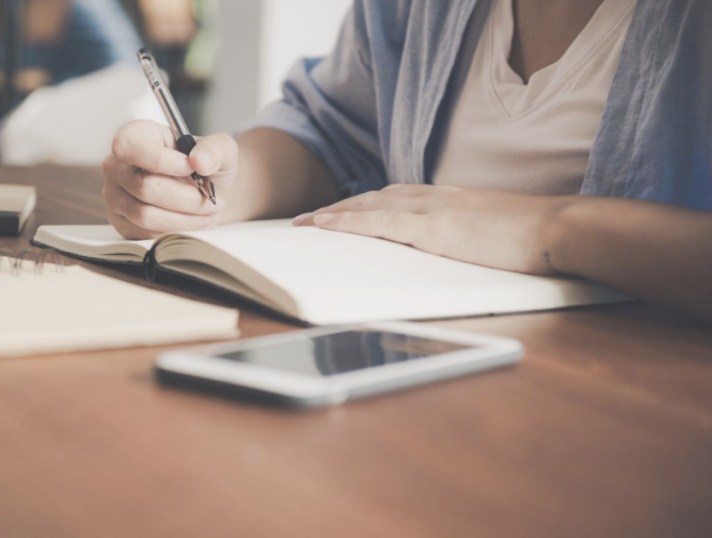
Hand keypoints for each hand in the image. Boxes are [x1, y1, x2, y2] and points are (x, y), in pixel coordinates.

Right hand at [103, 120, 237, 238]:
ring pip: (146, 215)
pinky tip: (192, 221)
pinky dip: (176, 231)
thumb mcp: (219, 148)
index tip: (190, 168)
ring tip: (207, 212)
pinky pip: (146, 234)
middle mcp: (116, 166)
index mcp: (133, 136)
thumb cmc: (204, 165)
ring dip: (184, 218)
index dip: (160, 160)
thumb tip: (199, 161)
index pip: (128, 147)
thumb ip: (214, 148)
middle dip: (186, 198)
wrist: (204, 190)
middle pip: (144, 188)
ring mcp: (115, 197)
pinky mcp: (122, 223)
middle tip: (210, 200)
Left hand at [293, 184, 572, 274]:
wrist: (557, 228)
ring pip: (369, 205)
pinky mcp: (432, 227)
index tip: (342, 214)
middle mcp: (434, 197)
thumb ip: (467, 235)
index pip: (396, 198)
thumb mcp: (490, 232)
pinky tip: (324, 225)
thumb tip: (455, 250)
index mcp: (448, 199)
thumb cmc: (533, 237)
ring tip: (305, 223)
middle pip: (374, 197)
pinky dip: (347, 221)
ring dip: (334, 214)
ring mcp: (432, 209)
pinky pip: (378, 221)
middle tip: (308, 219)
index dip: (364, 205)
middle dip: (340, 208)